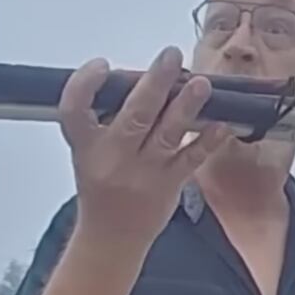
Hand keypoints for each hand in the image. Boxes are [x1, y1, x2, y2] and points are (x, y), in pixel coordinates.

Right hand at [57, 46, 232, 249]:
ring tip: (201, 83)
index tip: (101, 66)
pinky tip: (220, 123)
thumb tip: (143, 77)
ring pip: (167, 134)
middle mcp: (114, 158)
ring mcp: (144, 172)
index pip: (74, 110)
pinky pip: (192, 159)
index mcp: (86, 147)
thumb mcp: (88, 153)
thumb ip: (108, 118)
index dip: (84, 85)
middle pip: (134, 116)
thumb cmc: (101, 187)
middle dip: (155, 83)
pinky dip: (208, 140)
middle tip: (170, 57)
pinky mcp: (169, 184)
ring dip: (186, 106)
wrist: (111, 238)